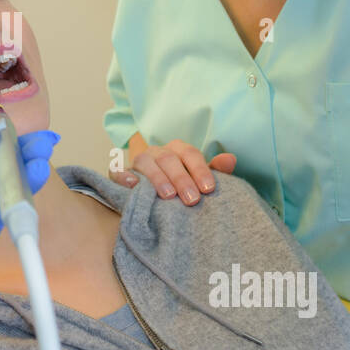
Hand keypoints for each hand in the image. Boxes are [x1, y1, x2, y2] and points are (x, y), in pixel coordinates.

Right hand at [110, 136, 235, 204]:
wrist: (154, 193)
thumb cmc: (181, 185)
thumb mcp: (198, 178)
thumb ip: (214, 171)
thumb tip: (231, 159)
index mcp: (178, 150)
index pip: (190, 154)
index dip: (200, 170)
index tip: (209, 189)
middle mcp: (158, 152)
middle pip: (169, 159)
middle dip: (181, 179)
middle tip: (192, 200)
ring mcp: (138, 161)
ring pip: (145, 162)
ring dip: (157, 178)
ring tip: (168, 195)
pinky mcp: (121, 173)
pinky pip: (118, 171)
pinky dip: (123, 176)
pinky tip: (132, 185)